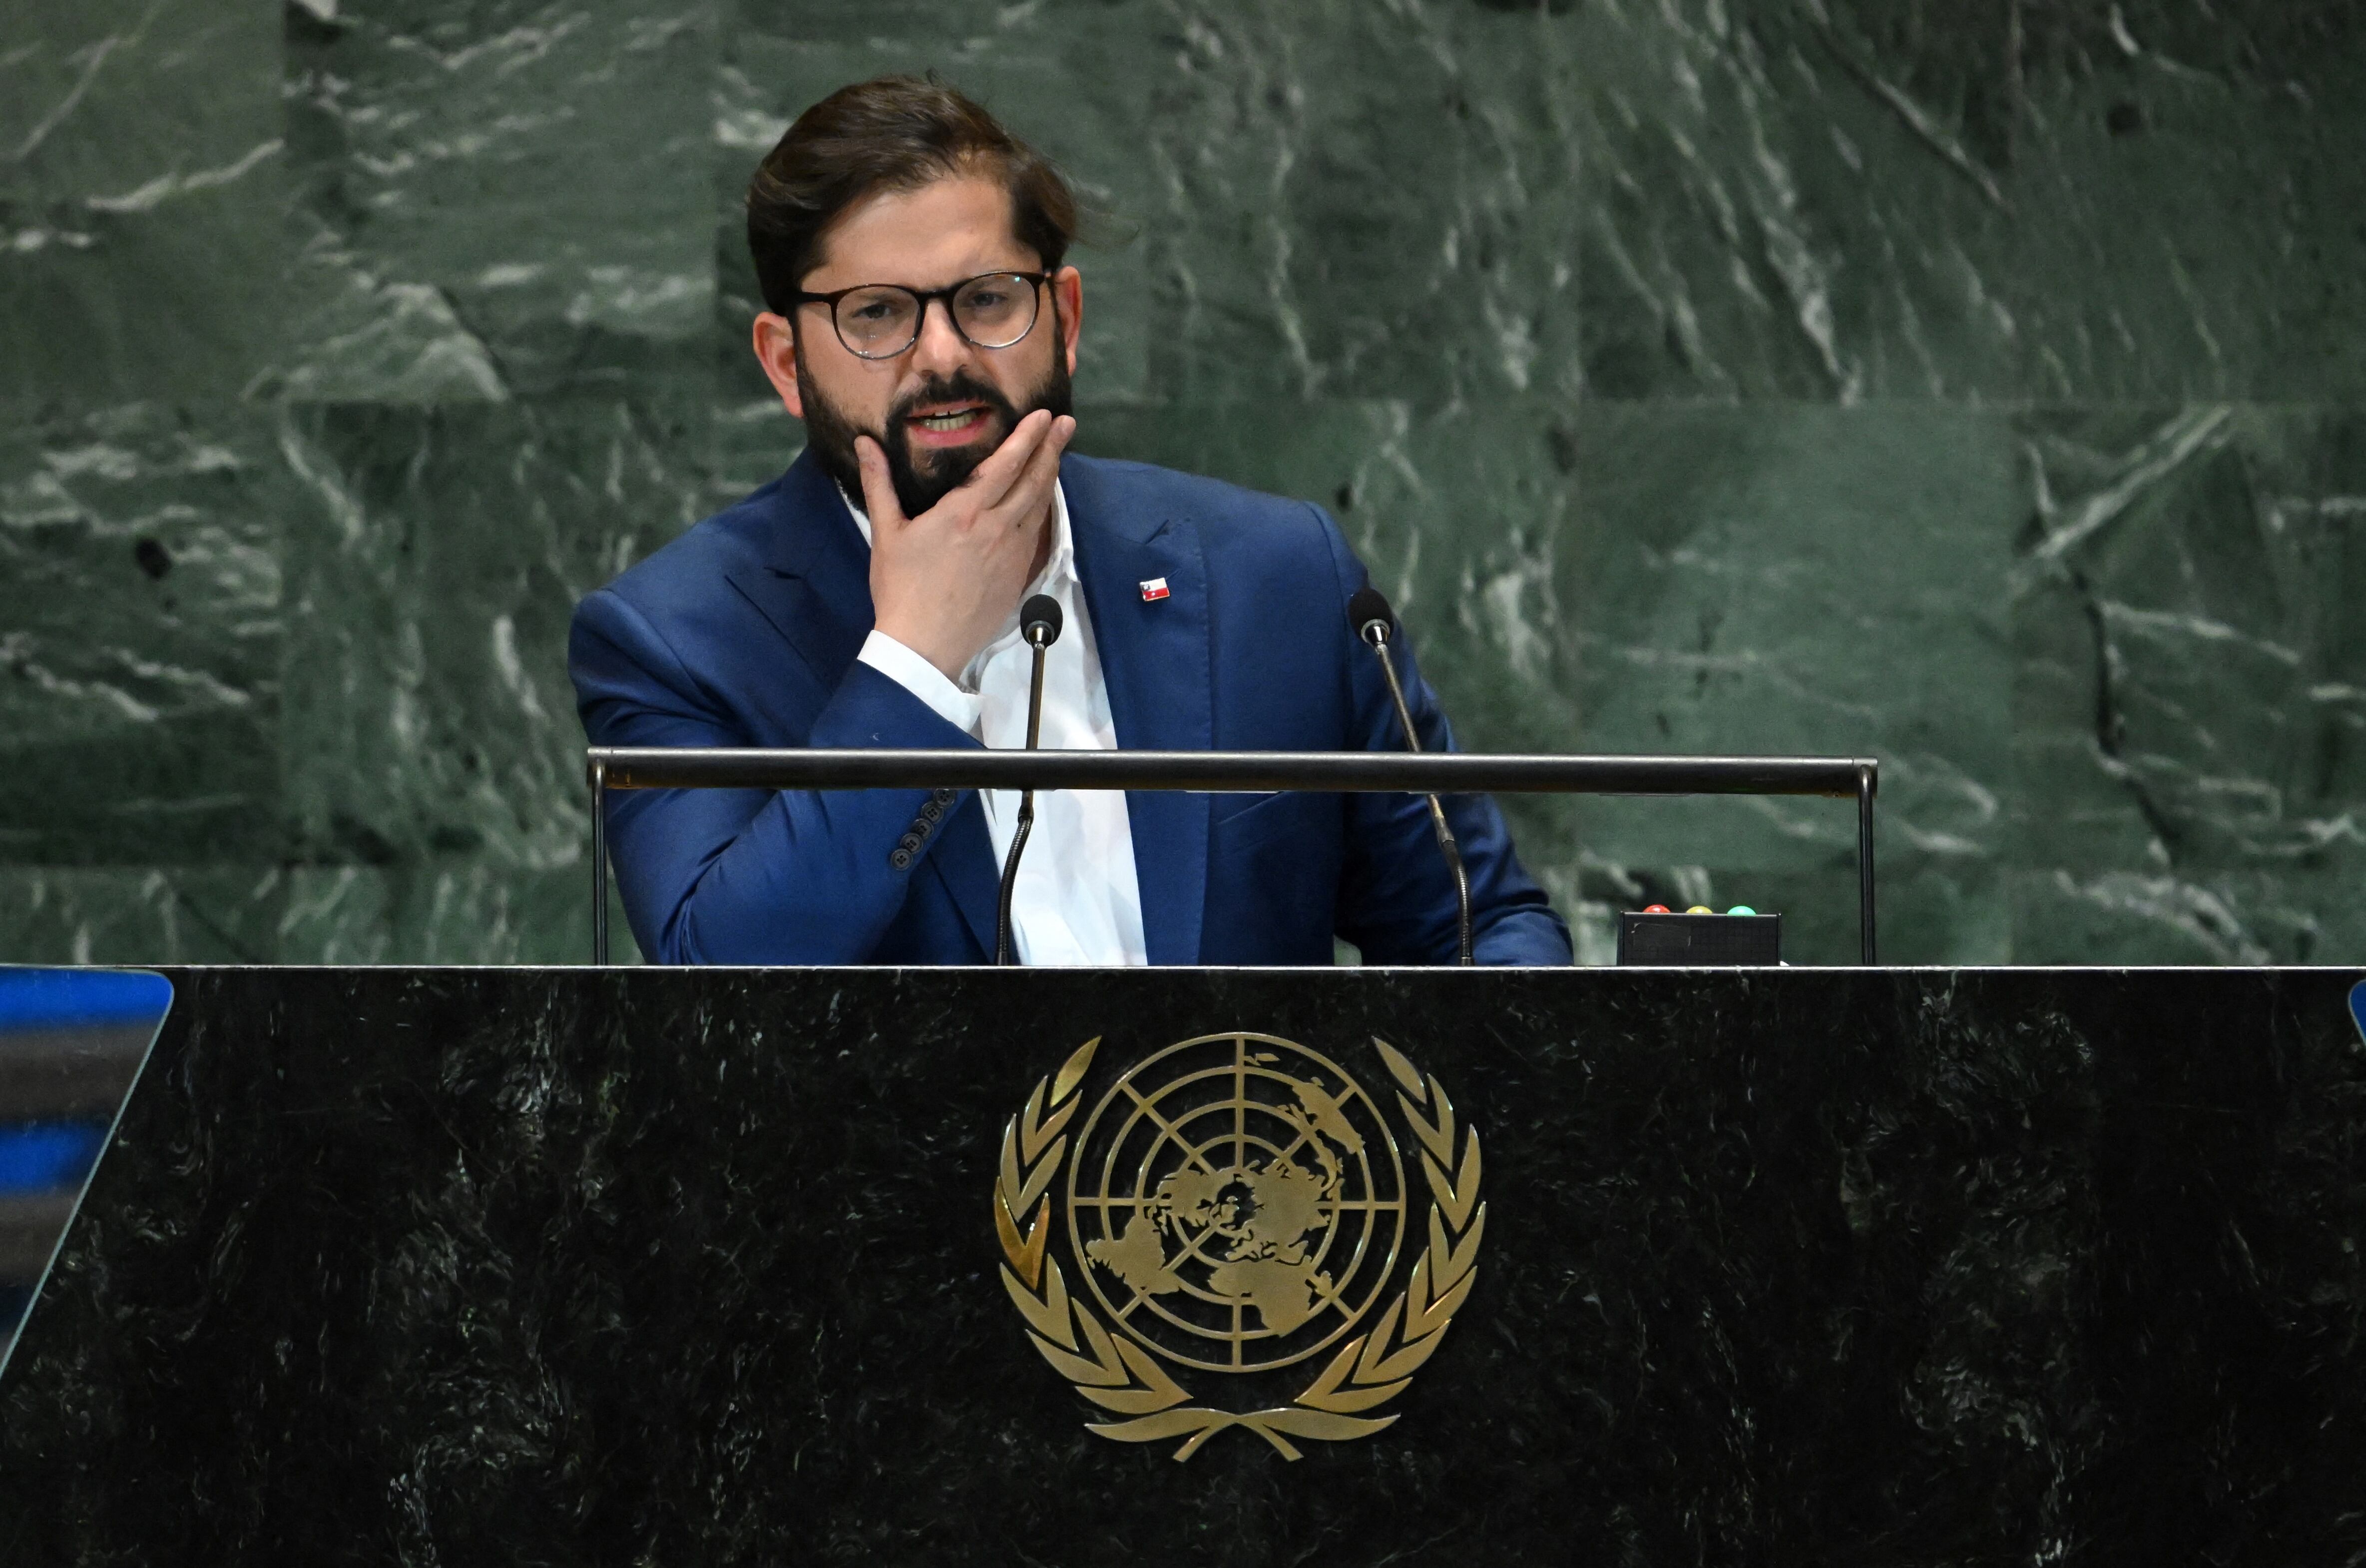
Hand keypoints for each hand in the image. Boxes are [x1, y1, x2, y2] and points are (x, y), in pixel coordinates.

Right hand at [860, 409, 1075, 680]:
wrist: (925, 646)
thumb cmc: (902, 589)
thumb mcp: (886, 533)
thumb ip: (879, 483)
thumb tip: (866, 442)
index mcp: (965, 512)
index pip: (1006, 464)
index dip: (1028, 437)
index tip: (1044, 415)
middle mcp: (997, 528)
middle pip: (1033, 480)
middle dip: (1052, 448)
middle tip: (1067, 423)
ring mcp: (1012, 553)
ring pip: (1040, 505)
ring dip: (1051, 475)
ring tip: (1059, 453)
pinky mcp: (1018, 575)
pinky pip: (1036, 533)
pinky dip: (1043, 509)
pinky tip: (1043, 501)